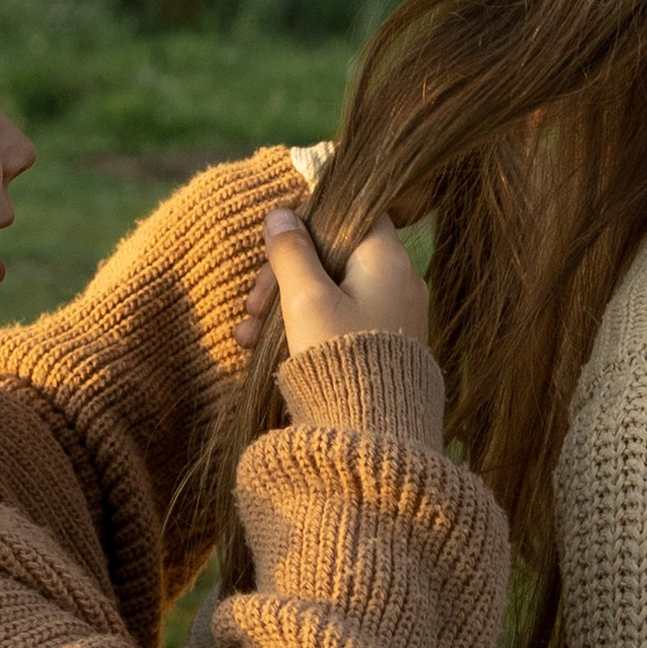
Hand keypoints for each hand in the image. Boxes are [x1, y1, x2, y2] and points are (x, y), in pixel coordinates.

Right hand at [234, 207, 429, 366]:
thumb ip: (291, 253)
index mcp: (387, 259)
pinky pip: (341, 321)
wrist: (374, 434)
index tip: (277, 247)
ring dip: (285, 307)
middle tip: (252, 307)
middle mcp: (399, 281)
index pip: (354, 212)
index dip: (312, 220)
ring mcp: (394, 315)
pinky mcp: (384, 345)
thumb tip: (281, 214)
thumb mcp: (305, 300)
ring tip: (247, 338)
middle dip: (285, 277)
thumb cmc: (340, 360)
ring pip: (331, 291)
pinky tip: (265, 351)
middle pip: (335, 255)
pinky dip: (306, 327)